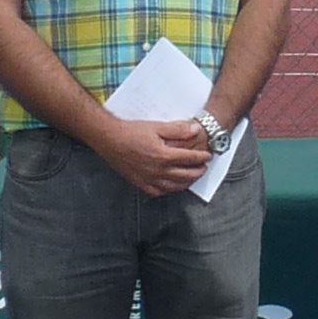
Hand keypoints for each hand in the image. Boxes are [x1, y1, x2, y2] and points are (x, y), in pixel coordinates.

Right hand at [91, 110, 210, 196]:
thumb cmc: (131, 131)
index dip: (201, 157)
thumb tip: (195, 129)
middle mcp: (157, 170)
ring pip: (174, 186)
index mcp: (163, 156)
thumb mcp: (156, 126)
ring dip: (187, 183)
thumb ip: (178, 129)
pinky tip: (173, 186)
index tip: (208, 156)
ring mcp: (148, 179)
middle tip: (204, 168)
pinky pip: (158, 192)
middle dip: (198, 172)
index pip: (190, 159)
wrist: (109, 139)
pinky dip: (169, 190)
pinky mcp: (140, 183)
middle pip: (185, 175)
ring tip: (192, 177)